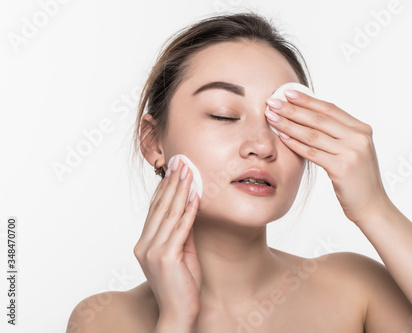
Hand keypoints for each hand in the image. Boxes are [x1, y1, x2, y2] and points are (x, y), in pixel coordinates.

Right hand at [134, 158, 200, 322]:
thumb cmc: (181, 285)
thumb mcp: (181, 254)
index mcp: (144, 244)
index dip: (164, 188)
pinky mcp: (165, 257)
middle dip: (172, 183)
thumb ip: (182, 233)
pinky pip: (180, 228)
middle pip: (160, 207)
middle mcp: (144, 245)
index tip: (173, 171)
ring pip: (169, 214)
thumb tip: (190, 210)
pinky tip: (195, 196)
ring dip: (181, 190)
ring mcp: (152, 251)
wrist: (178, 313)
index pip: (154, 210)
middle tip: (181, 162)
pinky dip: (189, 210)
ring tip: (189, 172)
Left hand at [265, 89, 390, 224]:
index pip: (330, 109)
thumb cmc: (358, 180)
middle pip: (319, 119)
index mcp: (362, 129)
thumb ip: (338, 135)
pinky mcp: (342, 168)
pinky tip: (282, 137)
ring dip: (289, 124)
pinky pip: (313, 152)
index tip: (288, 92)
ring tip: (272, 118)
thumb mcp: (353, 151)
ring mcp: (352, 152)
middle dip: (293, 109)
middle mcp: (359, 137)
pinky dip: (295, 143)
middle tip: (272, 102)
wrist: (372, 206)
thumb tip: (308, 117)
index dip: (307, 100)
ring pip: (313, 134)